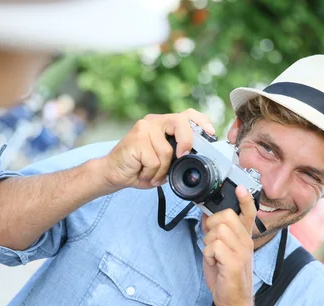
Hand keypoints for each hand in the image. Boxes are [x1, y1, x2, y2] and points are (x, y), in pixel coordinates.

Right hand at [99, 109, 213, 190]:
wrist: (112, 173)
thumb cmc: (139, 167)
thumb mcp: (164, 161)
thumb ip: (178, 154)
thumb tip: (197, 157)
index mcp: (163, 124)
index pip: (188, 114)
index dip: (202, 122)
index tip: (211, 134)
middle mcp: (154, 121)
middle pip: (180, 122)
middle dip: (186, 141)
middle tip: (182, 155)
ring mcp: (144, 128)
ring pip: (167, 151)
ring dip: (161, 170)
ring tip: (150, 172)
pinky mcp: (136, 139)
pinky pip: (155, 161)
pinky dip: (151, 173)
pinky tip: (142, 172)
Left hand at [202, 186, 257, 305]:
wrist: (234, 303)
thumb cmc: (226, 277)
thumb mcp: (221, 250)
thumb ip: (216, 232)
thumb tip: (206, 213)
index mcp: (244, 237)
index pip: (249, 213)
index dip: (245, 199)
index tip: (240, 188)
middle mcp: (246, 242)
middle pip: (226, 216)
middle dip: (212, 226)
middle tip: (212, 243)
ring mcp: (242, 252)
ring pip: (217, 230)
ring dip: (208, 243)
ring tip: (214, 257)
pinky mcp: (234, 262)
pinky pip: (214, 246)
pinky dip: (208, 255)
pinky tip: (214, 264)